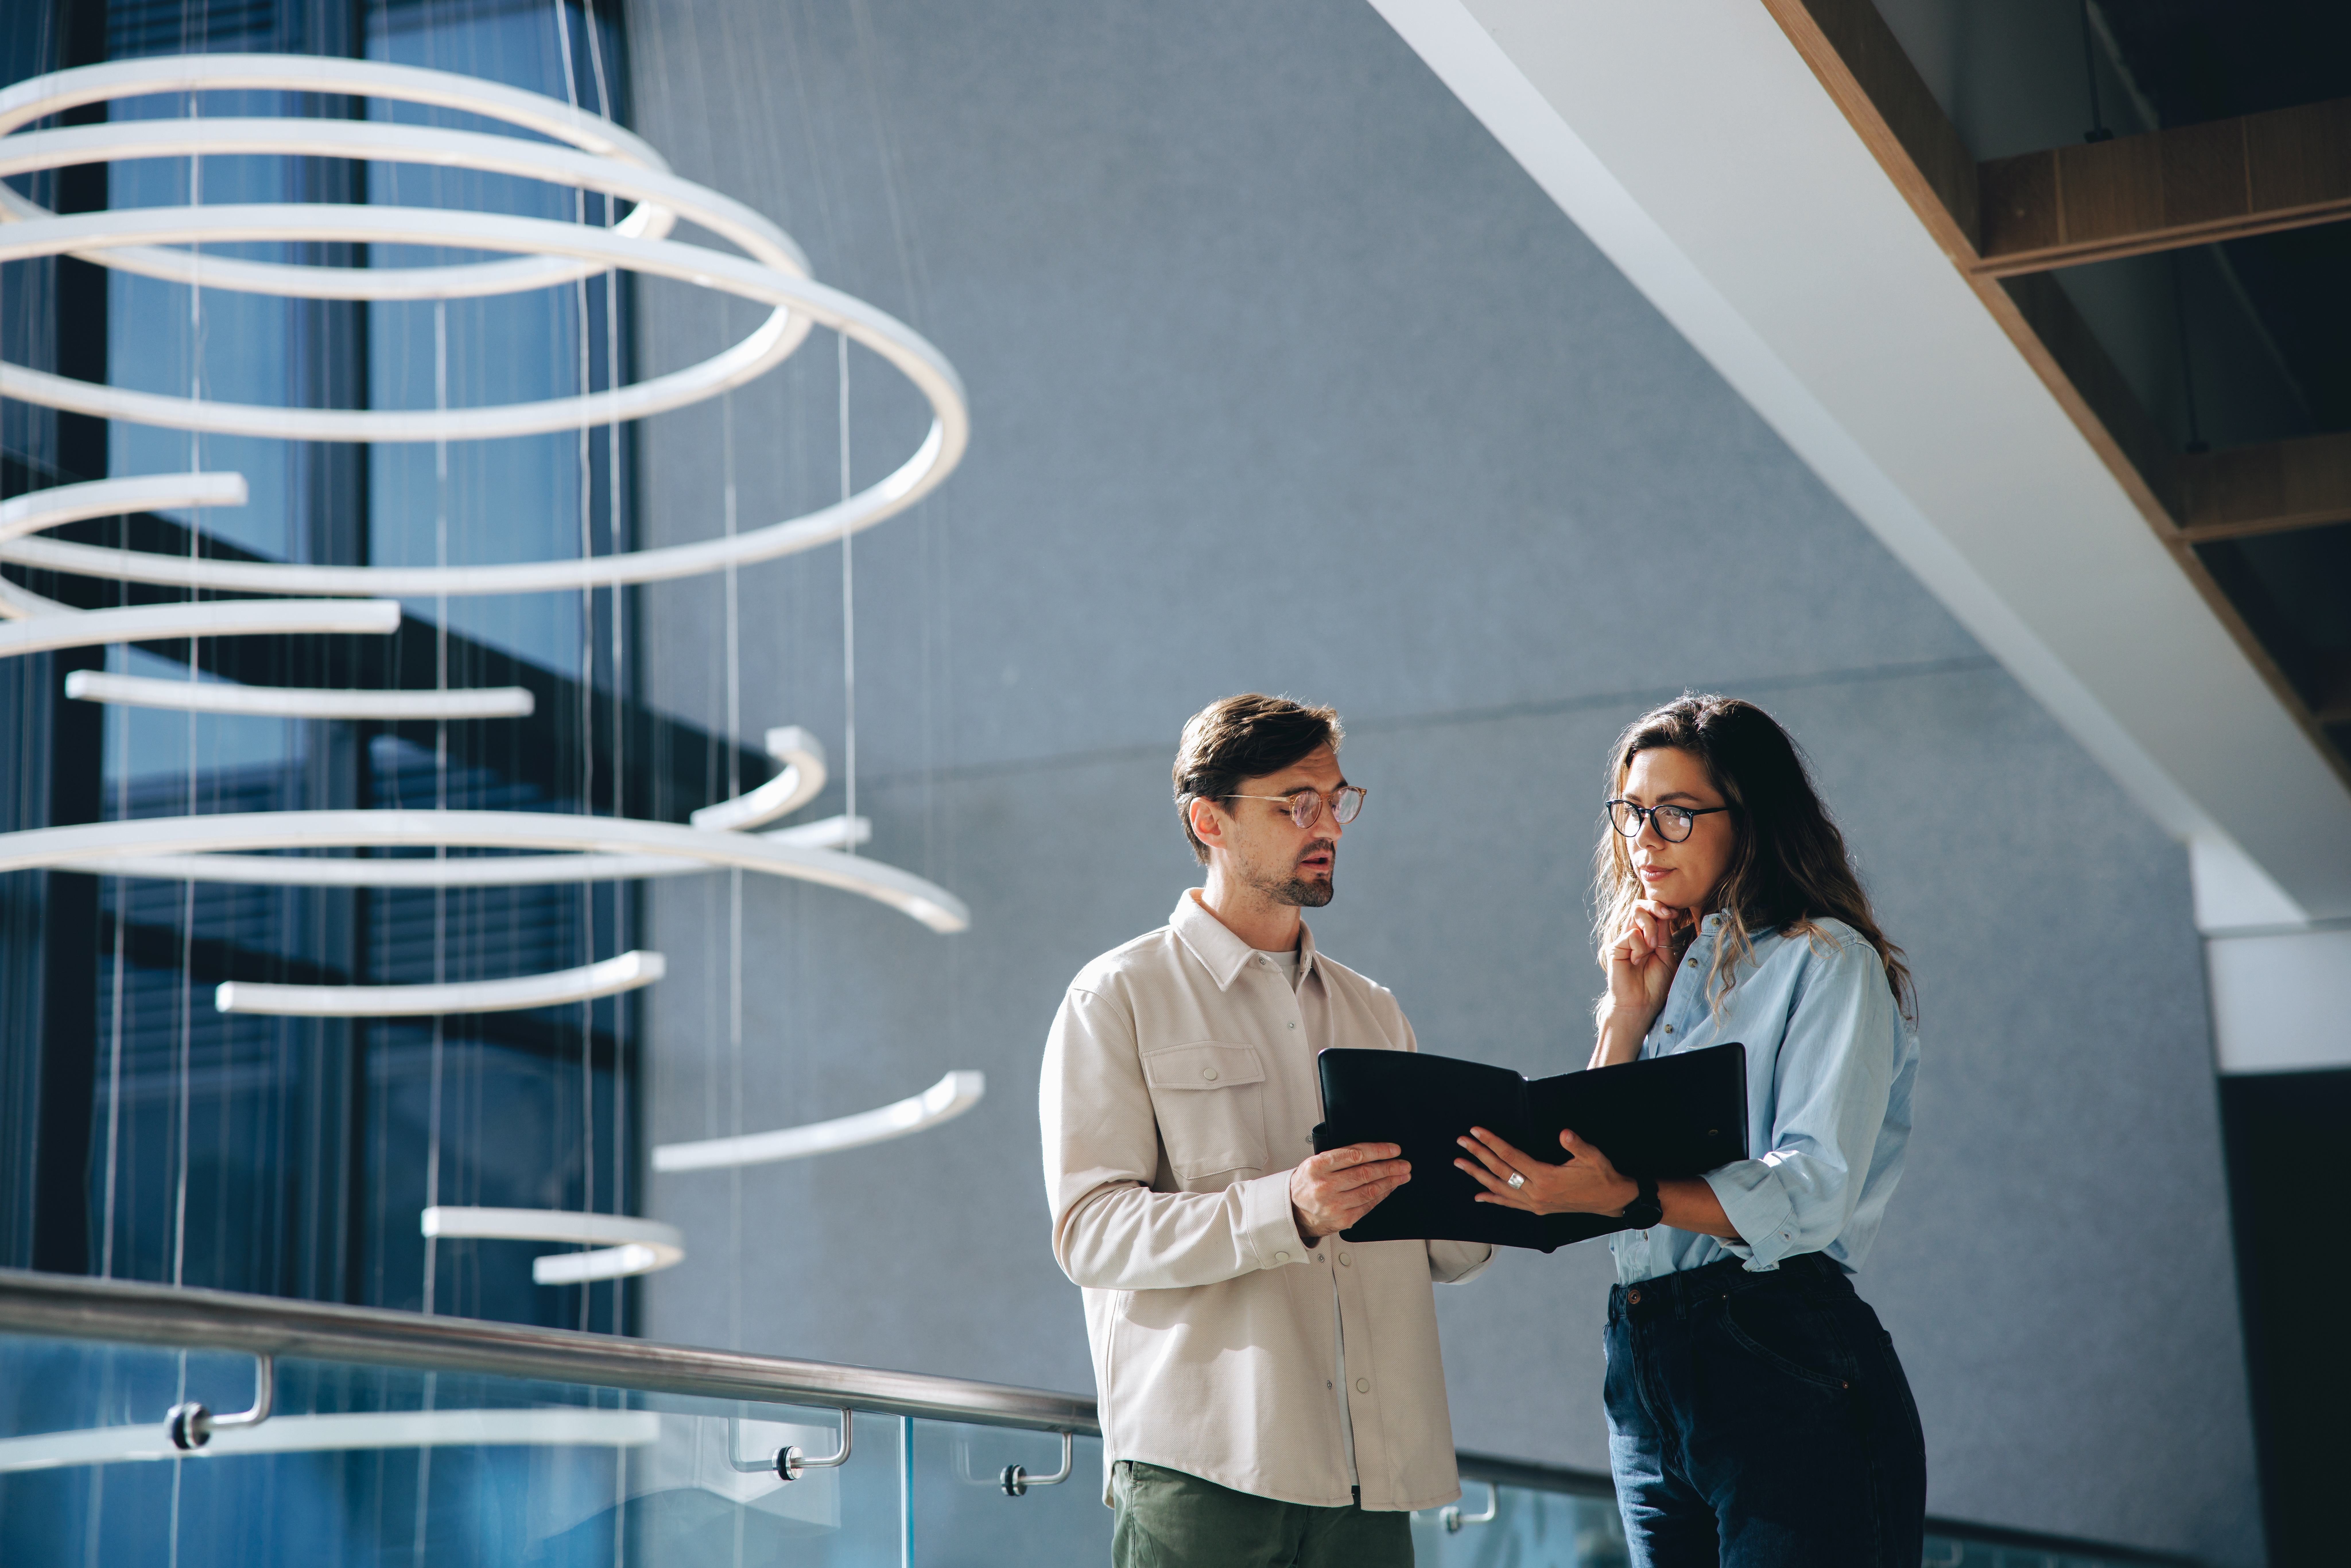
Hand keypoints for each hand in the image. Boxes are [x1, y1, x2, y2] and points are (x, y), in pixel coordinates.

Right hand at [1290, 1143, 1409, 1239]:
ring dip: (1390, 1182)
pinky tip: (1389, 1189)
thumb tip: (1372, 1152)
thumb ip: (1339, 1157)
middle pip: (1366, 1173)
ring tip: (1402, 1175)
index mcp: (1317, 1166)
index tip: (1393, 1149)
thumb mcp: (1315, 1163)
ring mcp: (1334, 1205)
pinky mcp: (1343, 1220)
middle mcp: (1325, 1186)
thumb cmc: (1307, 1184)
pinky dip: (1382, 1196)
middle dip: (1390, 1167)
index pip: (1355, 1155)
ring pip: (1370, 1190)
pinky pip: (1368, 1206)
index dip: (1378, 1151)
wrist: (1293, 1211)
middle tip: (1404, 1164)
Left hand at [1453, 1127, 1634, 1217]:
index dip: (1492, 1142)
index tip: (1476, 1131)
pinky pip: (1510, 1204)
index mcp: (1546, 1177)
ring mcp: (1535, 1203)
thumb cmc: (1602, 1175)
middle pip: (1500, 1170)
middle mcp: (1536, 1193)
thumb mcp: (1593, 1157)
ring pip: (1500, 1188)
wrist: (1612, 1200)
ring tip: (1460, 1164)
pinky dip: (1493, 1198)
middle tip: (1461, 1141)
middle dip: (1478, 1155)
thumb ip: (1577, 1145)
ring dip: (1478, 1175)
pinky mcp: (1538, 1209)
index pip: (1511, 1156)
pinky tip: (1479, 1196)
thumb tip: (1564, 1133)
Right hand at [1604, 898, 1690, 1025]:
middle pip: (1640, 905)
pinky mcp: (1615, 947)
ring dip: (1650, 927)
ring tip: (1652, 947)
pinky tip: (1637, 961)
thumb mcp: (1666, 956)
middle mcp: (1634, 934)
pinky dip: (1640, 946)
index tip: (1675, 914)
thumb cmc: (1654, 984)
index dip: (1662, 907)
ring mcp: (1623, 940)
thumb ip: (1664, 936)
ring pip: (1636, 913)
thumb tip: (1666, 913)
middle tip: (1667, 916)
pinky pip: (1631, 934)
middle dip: (1656, 907)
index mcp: (1647, 935)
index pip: (1650, 910)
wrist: (1641, 1004)